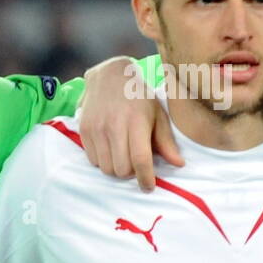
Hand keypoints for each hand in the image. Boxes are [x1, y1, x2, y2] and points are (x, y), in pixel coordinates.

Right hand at [79, 56, 183, 191]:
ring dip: (116, 168)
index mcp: (137, 121)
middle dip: (131, 173)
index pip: (140, 160)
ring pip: (106, 168)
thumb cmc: (139, 96)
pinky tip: (110, 148)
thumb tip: (179, 164)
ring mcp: (96, 128)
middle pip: (121, 169)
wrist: (110, 75)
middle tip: (136, 164)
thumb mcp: (157, 114)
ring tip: (122, 156)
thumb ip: (166, 141)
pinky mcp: (84, 130)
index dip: (146, 178)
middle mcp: (114, 126)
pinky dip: (103, 161)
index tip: (149, 187)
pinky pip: (93, 160)